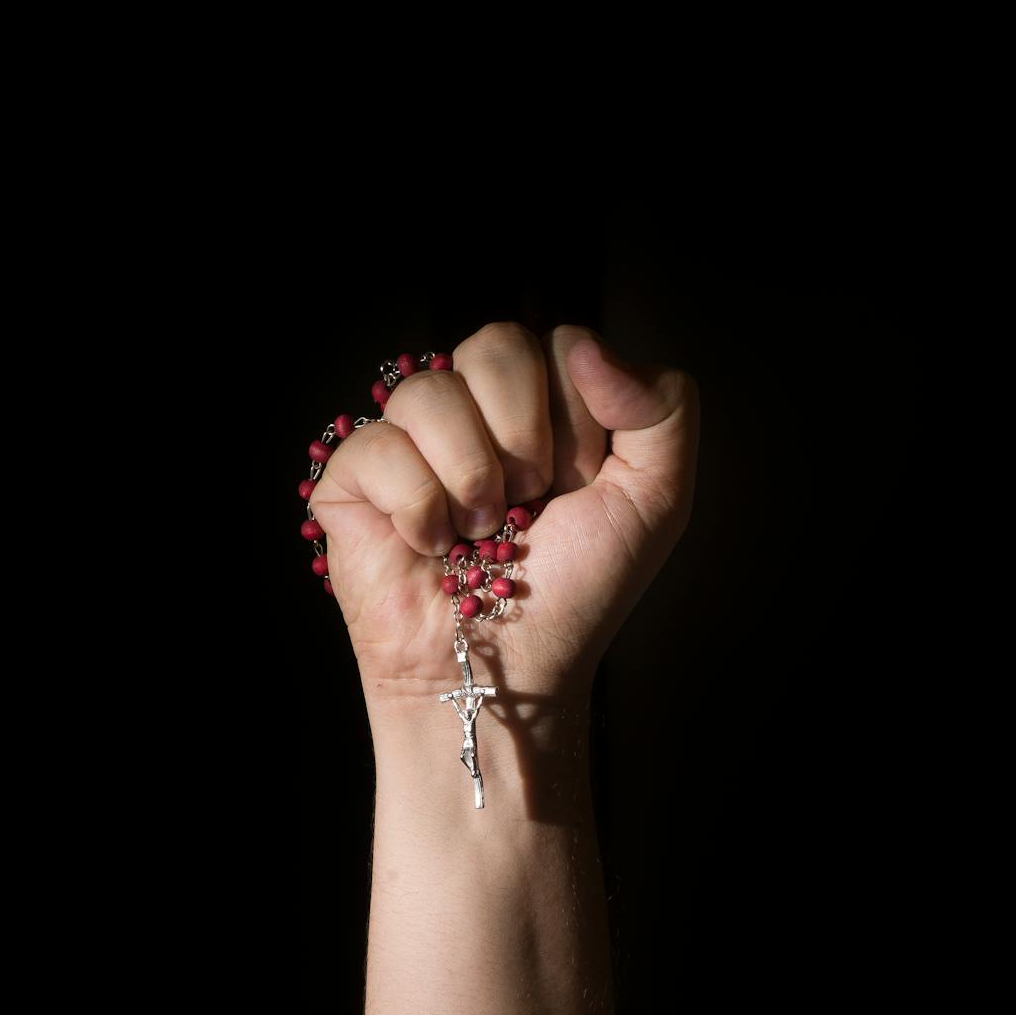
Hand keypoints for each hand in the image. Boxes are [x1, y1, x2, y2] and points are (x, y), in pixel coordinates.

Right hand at [310, 321, 698, 703]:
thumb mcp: (656, 500)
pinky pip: (378, 445)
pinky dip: (418, 508)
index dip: (576, 420)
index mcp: (543, 404)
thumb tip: (583, 343)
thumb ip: (663, 407)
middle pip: (496, 344)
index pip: (560, 345)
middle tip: (527, 507)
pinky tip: (429, 546)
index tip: (579, 487)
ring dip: (472, 478)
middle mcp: (473, 410)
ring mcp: (408, 439)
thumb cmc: (576, 594)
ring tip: (476, 532)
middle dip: (526, 438)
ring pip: (431, 390)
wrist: (509, 670)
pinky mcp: (352, 477)